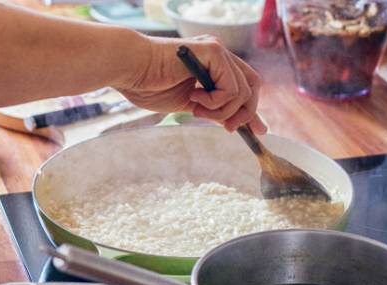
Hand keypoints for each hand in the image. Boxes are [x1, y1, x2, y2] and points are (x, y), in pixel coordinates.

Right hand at [117, 36, 266, 133]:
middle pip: (253, 86)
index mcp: (214, 65)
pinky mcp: (214, 51)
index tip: (256, 131)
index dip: (251, 110)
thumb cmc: (149, 86)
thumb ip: (214, 110)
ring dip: (220, 111)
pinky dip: (215, 102)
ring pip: (242, 92)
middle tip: (226, 128)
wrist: (130, 70)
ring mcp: (217, 51)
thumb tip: (235, 124)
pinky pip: (231, 89)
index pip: (245, 86)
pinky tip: (193, 97)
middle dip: (245, 113)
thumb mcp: (190, 104)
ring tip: (195, 108)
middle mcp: (219, 55)